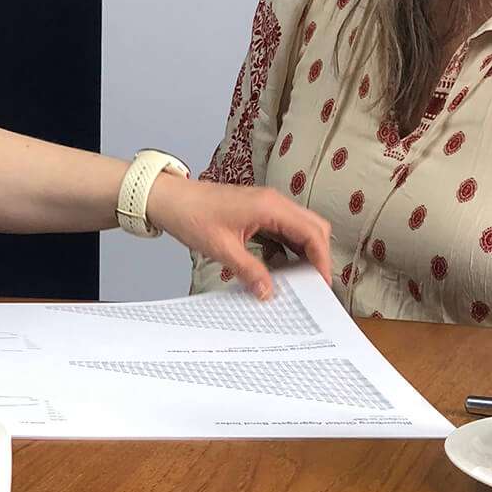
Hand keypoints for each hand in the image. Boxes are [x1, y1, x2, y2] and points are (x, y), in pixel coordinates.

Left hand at [147, 176, 332, 299]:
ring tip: (298, 280)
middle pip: (313, 228)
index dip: (322, 259)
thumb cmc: (191, 215)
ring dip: (303, 252)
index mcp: (270, 207)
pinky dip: (287, 248)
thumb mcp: (221, 249)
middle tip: (314, 283)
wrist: (169, 198)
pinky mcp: (257, 211)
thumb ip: (249, 271)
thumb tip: (269, 292)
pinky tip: (278, 267)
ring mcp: (266, 205)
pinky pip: (282, 230)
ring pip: (300, 228)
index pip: (312, 233)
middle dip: (318, 255)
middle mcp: (274, 202)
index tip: (322, 283)